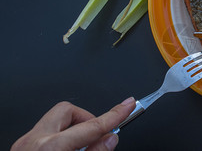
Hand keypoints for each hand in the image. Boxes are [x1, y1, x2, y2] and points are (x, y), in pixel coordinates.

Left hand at [11, 97, 135, 150]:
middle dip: (87, 120)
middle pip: (68, 110)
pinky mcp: (21, 148)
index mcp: (50, 148)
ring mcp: (24, 144)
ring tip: (81, 147)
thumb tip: (110, 138)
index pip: (92, 125)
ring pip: (55, 120)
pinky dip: (60, 139)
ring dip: (73, 130)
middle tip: (97, 137)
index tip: (129, 105)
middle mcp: (34, 141)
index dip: (114, 114)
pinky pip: (46, 133)